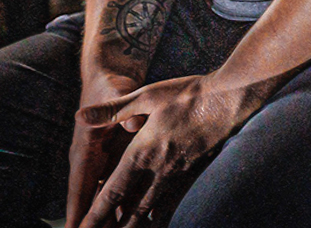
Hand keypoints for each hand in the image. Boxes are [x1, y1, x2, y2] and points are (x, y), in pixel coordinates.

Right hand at [66, 73, 139, 227]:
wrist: (111, 78)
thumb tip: (133, 124)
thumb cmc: (111, 85)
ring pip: (104, 196)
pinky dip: (123, 202)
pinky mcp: (115, 160)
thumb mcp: (116, 92)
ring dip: (109, 216)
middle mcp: (90, 160)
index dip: (79, 210)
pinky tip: (134, 218)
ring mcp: (102, 162)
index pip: (79, 186)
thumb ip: (121, 108)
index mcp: (85, 148)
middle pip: (91, 198)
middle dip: (94, 222)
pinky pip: (118, 185)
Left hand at [72, 73, 271, 226]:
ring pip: (150, 210)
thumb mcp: (147, 96)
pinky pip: (171, 202)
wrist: (229, 100)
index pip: (112, 192)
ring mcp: (177, 174)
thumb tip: (80, 116)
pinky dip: (158, 216)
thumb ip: (113, 110)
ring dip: (134, 225)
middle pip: (130, 209)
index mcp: (141, 153)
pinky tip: (154, 220)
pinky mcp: (193, 173)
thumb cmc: (188, 95)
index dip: (95, 214)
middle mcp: (158, 170)